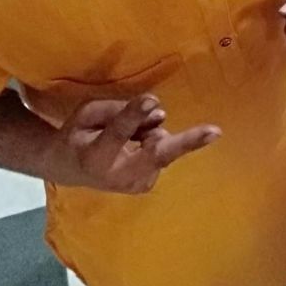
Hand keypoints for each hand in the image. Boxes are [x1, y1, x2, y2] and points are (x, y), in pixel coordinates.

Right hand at [48, 94, 220, 192]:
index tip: (152, 100)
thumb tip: (158, 110)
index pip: (118, 131)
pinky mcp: (148, 185)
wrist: (69, 170)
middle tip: (216, 131)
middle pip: (156, 154)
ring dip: (152, 133)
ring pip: (160, 144)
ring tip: (129, 137)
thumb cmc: (79, 134)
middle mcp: (119, 176)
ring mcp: (137, 185)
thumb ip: (120, 110)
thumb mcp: (88, 113)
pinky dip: (152, 141)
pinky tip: (134, 146)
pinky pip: (160, 150)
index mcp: (95, 156)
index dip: (135, 115)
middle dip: (186, 143)